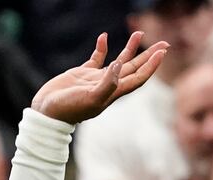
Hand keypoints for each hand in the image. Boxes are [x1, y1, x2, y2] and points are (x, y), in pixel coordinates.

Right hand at [30, 32, 167, 124]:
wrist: (48, 113)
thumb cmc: (69, 109)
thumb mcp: (90, 99)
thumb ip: (106, 84)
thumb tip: (117, 65)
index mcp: (114, 92)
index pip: (138, 77)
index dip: (151, 66)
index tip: (162, 52)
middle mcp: (109, 85)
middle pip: (134, 68)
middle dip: (149, 56)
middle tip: (164, 43)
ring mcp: (97, 79)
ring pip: (119, 61)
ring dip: (130, 49)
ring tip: (139, 33)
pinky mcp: (83, 73)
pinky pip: (97, 58)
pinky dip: (102, 47)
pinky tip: (104, 37)